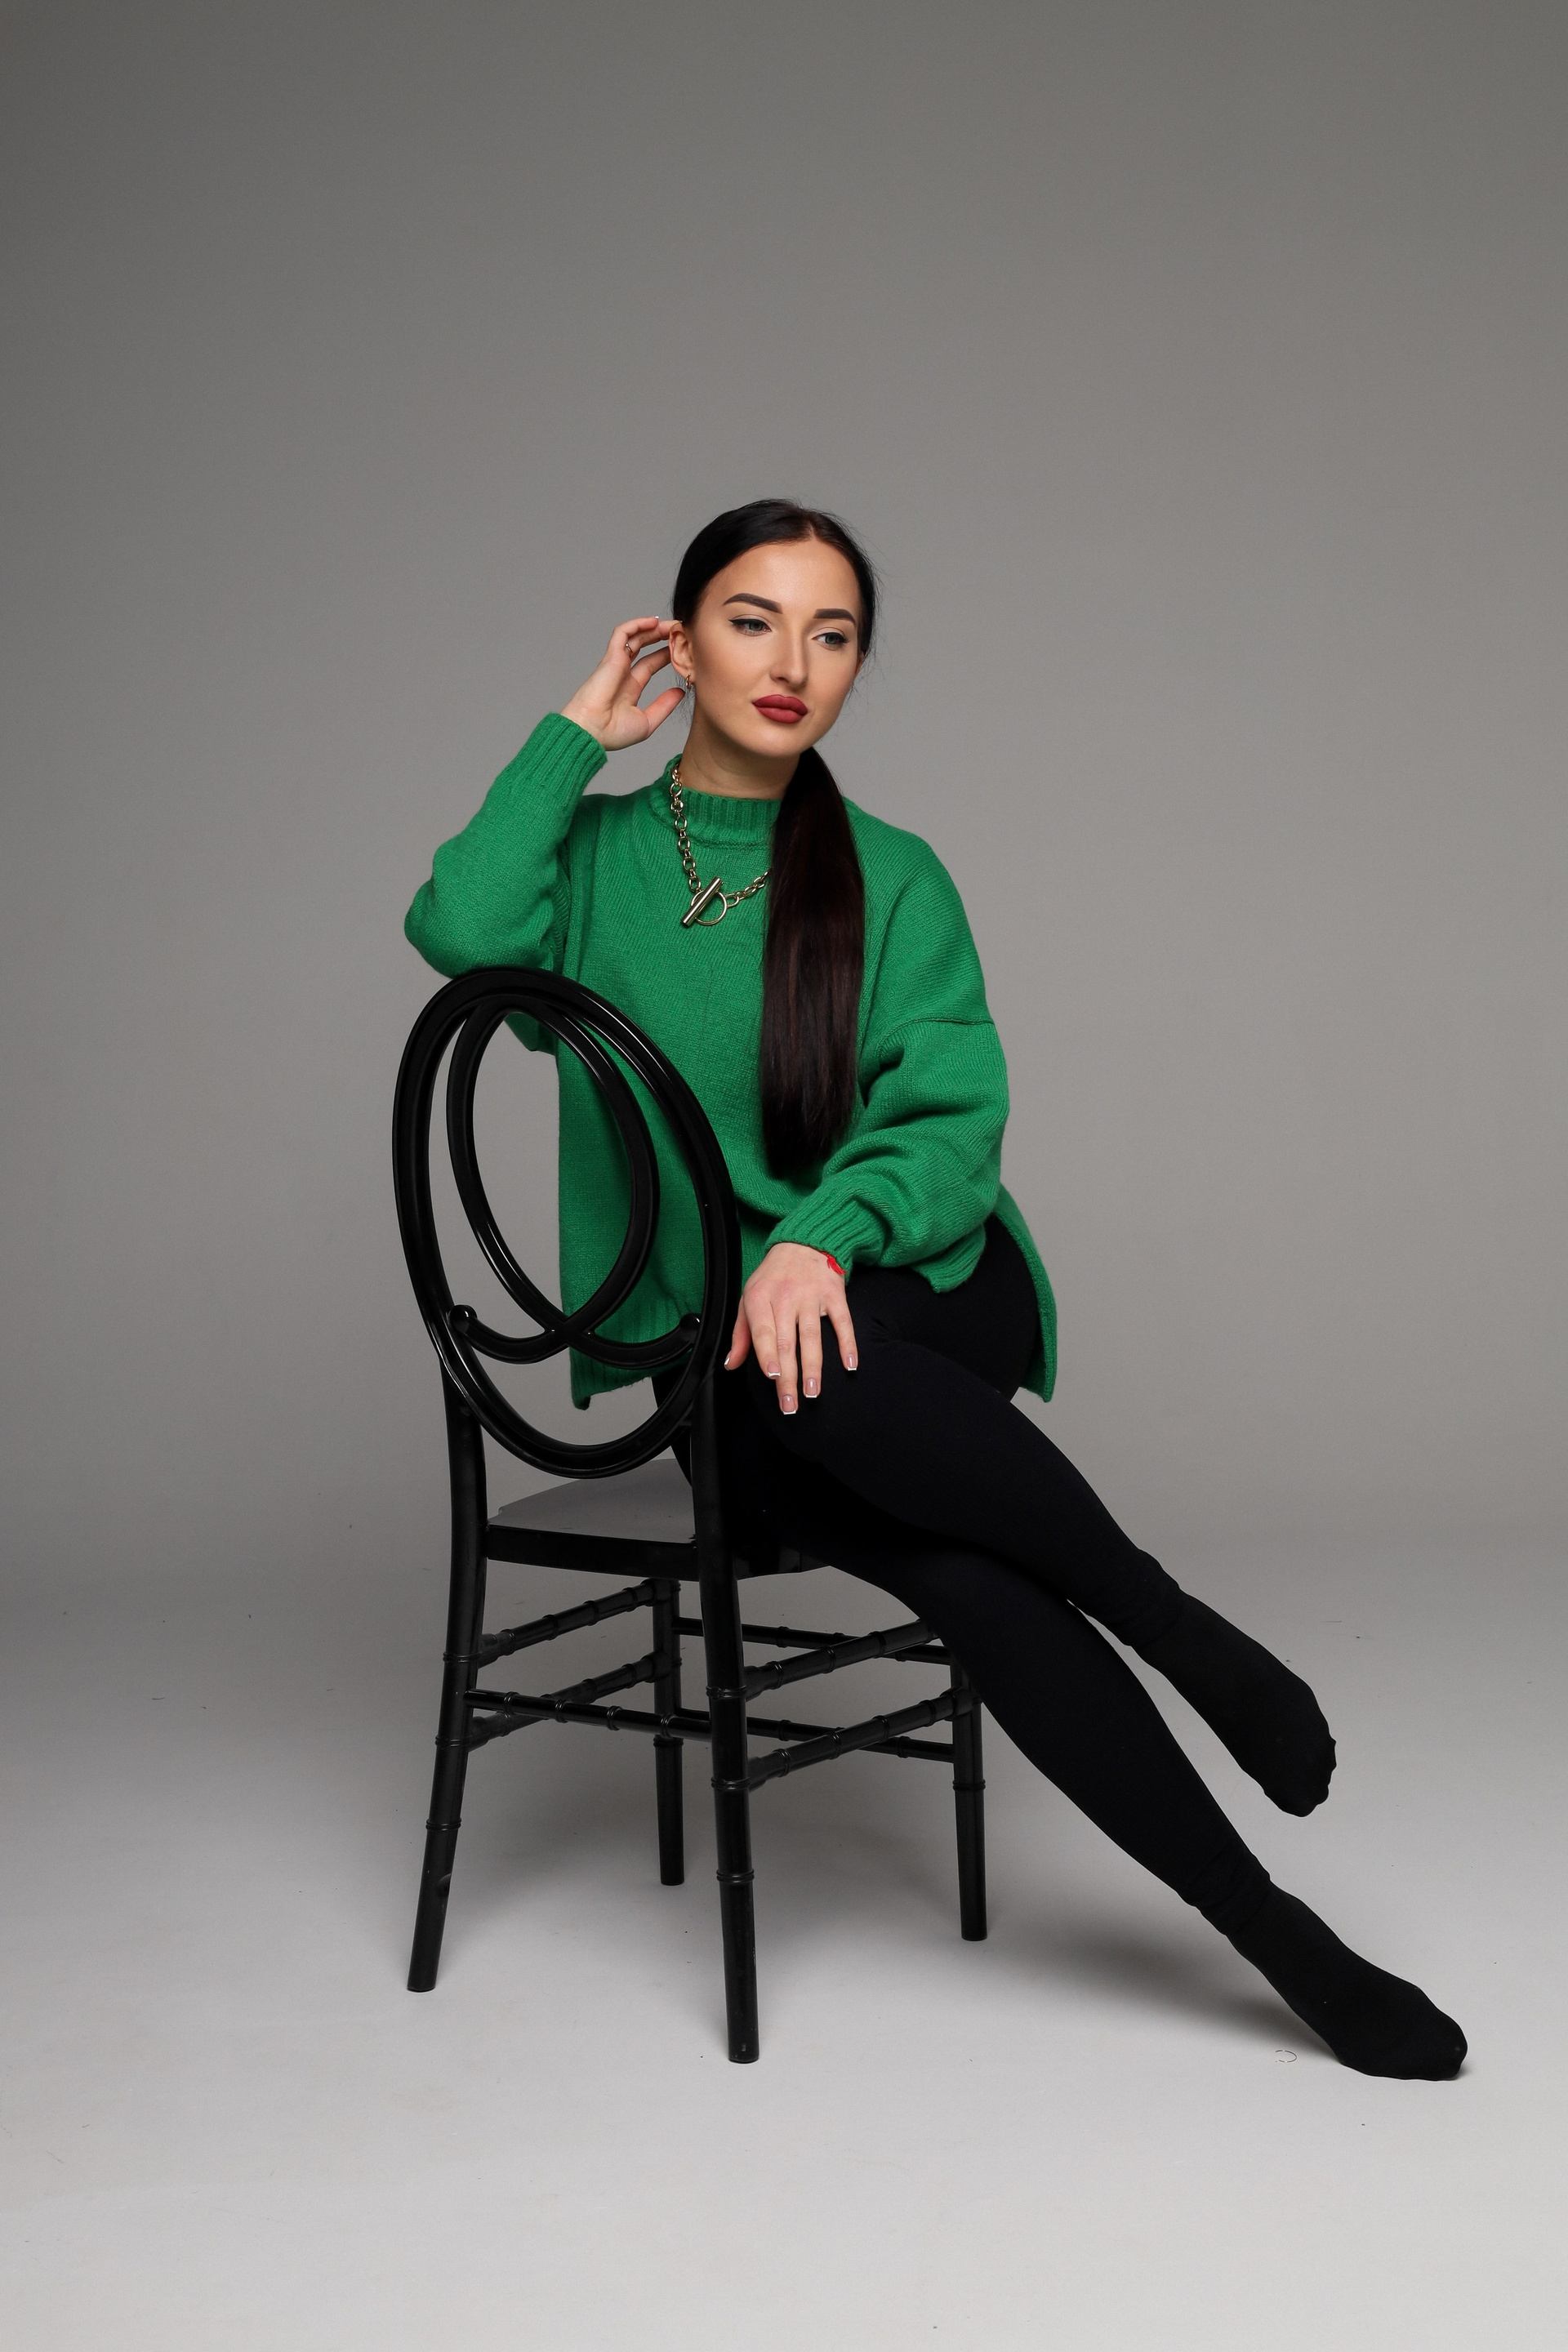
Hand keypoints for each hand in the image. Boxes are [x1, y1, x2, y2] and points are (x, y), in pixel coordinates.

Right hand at [560, 616, 684, 750]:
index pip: (651, 664)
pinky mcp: (611, 658)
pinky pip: (622, 634)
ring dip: (654, 628)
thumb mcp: (647, 722)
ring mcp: (616, 664)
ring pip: (635, 637)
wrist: (592, 732)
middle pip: (644, 647)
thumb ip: (664, 706)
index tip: (683, 649)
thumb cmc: (613, 733)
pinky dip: (636, 624)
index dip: (666, 654)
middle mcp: (622, 673)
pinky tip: (654, 621)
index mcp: (629, 688)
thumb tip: (680, 691)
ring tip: (673, 624)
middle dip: (662, 637)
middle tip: (681, 630)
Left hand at [725, 1243, 857, 1414]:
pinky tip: (850, 1364)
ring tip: (813, 1391)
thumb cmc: (773, 1277)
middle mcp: (785, 1297)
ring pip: (812, 1336)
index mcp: (760, 1298)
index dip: (767, 1354)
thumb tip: (731, 1364)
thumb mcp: (749, 1298)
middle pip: (787, 1342)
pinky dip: (848, 1343)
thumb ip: (740, 1333)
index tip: (772, 1376)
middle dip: (789, 1376)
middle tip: (790, 1404)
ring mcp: (812, 1296)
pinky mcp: (834, 1294)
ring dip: (814, 1366)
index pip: (763, 1331)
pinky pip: (843, 1322)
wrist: (804, 1243)